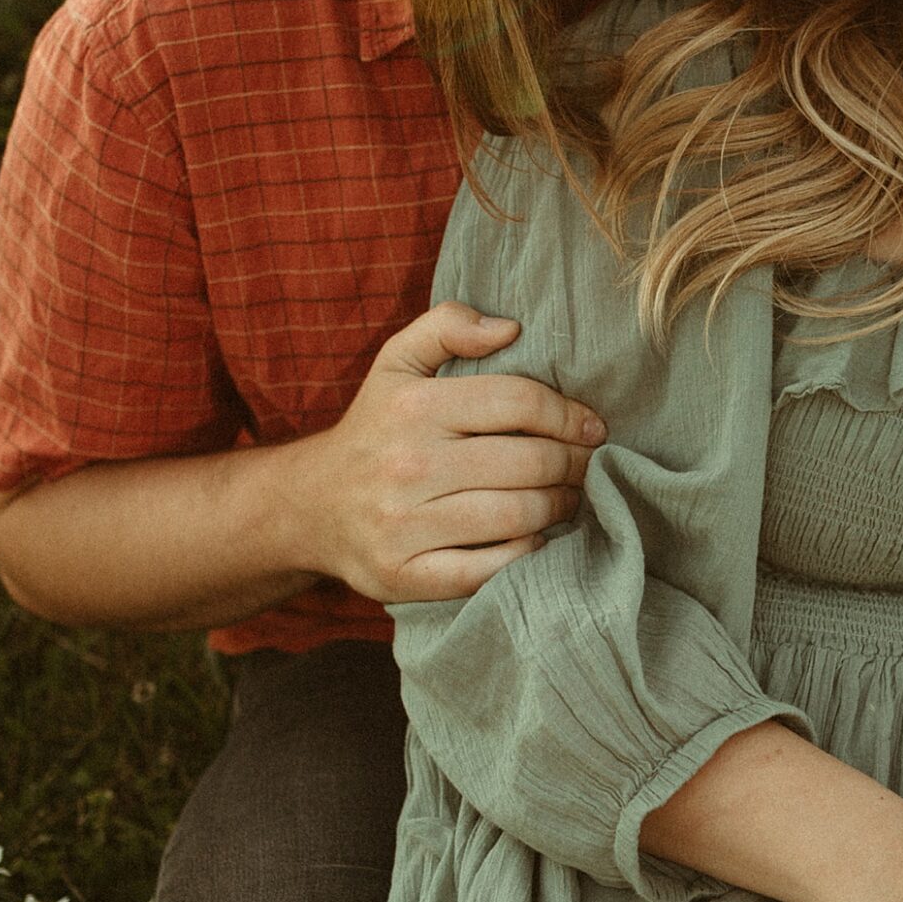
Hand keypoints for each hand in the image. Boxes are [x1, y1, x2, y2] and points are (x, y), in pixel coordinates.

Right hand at [283, 301, 604, 602]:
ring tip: (568, 498)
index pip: (519, 402)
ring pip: (517, 515)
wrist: (310, 505)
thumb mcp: (397, 363)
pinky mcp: (404, 575)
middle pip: (527, 462)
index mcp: (413, 407)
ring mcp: (403, 525)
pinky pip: (490, 568)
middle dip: (574, 464)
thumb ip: (447, 325)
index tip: (592, 426)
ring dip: (559, 507)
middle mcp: (407, 465)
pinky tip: (536, 538)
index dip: (569, 414)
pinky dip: (525, 553)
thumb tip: (510, 328)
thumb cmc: (375, 429)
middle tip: (587, 466)